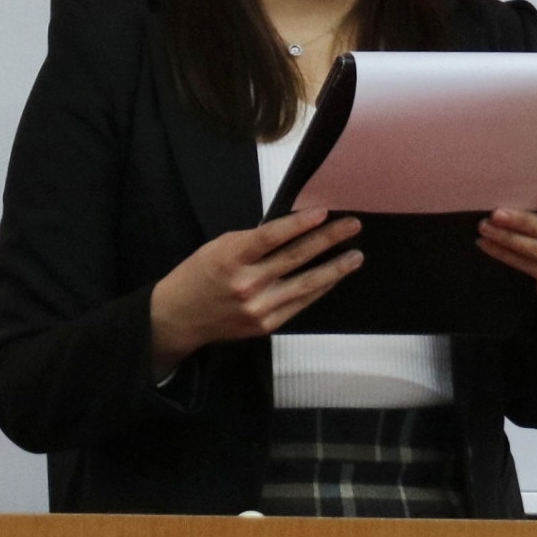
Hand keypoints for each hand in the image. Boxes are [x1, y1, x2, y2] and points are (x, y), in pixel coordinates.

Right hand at [148, 208, 363, 371]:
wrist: (180, 317)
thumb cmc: (199, 274)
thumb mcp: (218, 248)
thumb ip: (252, 242)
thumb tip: (291, 231)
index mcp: (230, 257)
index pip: (271, 237)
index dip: (299, 224)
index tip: (323, 211)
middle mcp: (247, 283)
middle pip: (295, 258)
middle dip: (328, 239)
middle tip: (353, 226)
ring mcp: (259, 307)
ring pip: (305, 284)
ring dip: (335, 268)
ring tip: (356, 255)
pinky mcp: (267, 324)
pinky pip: (300, 303)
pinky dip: (319, 288)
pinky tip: (334, 277)